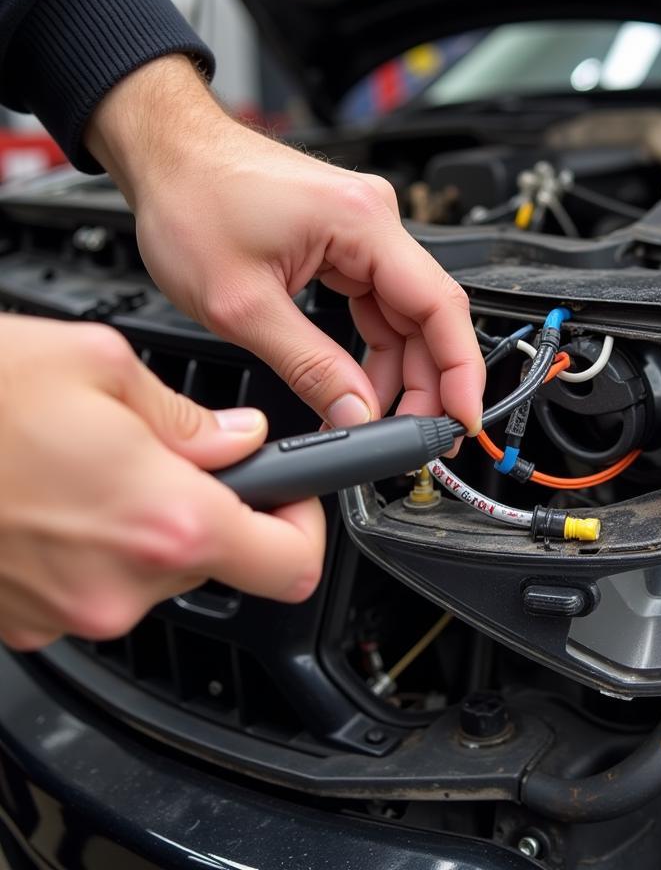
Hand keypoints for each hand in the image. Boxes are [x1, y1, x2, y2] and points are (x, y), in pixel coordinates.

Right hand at [0, 315, 324, 650]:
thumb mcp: (99, 365)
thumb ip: (190, 418)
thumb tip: (242, 437)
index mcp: (164, 521)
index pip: (290, 562)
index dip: (305, 526)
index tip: (295, 495)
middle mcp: (120, 586)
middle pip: (219, 564)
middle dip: (215, 510)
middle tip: (177, 457)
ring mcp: (66, 613)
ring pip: (152, 574)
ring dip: (148, 525)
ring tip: (98, 466)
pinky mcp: (23, 621)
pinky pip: (92, 585)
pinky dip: (95, 546)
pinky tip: (59, 495)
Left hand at [85, 56, 484, 433]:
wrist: (165, 154)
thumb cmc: (190, 199)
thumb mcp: (242, 305)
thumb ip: (308, 366)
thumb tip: (355, 413)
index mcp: (362, 221)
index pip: (439, 305)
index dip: (460, 370)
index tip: (463, 416)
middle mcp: (375, 219)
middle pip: (427, 316)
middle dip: (426, 382)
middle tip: (415, 436)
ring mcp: (363, 230)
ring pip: (404, 316)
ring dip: (397, 371)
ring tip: (374, 419)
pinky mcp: (346, 241)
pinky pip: (377, 305)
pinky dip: (373, 348)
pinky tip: (358, 383)